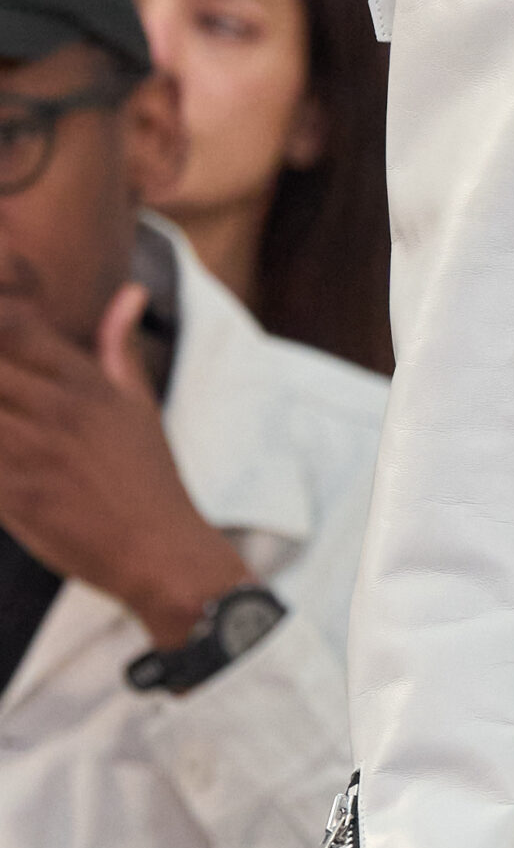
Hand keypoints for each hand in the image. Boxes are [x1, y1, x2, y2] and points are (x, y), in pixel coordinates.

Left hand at [0, 281, 251, 643]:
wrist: (163, 554)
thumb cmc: (150, 480)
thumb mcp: (140, 405)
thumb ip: (119, 346)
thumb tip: (130, 293)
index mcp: (84, 383)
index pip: (13, 324)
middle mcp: (58, 410)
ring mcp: (36, 453)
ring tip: (0, 432)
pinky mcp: (19, 498)